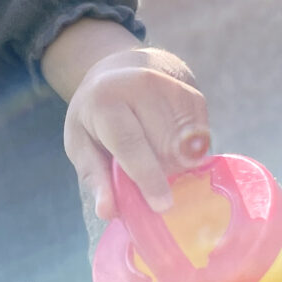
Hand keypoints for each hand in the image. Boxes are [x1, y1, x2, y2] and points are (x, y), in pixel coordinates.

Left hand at [64, 46, 210, 218]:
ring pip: (186, 145)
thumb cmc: (96, 114)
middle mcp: (142, 84)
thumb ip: (94, 176)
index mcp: (106, 98)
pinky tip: (169, 143)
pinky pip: (200, 138)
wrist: (120, 69)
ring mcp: (172, 86)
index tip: (162, 206)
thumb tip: (107, 211)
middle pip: (164, 147)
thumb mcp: (80, 142)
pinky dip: (187, 151)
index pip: (130, 143)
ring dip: (176, 163)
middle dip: (161, 172)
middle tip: (147, 176)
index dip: (147, 177)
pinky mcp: (194, 94)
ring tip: (155, 156)